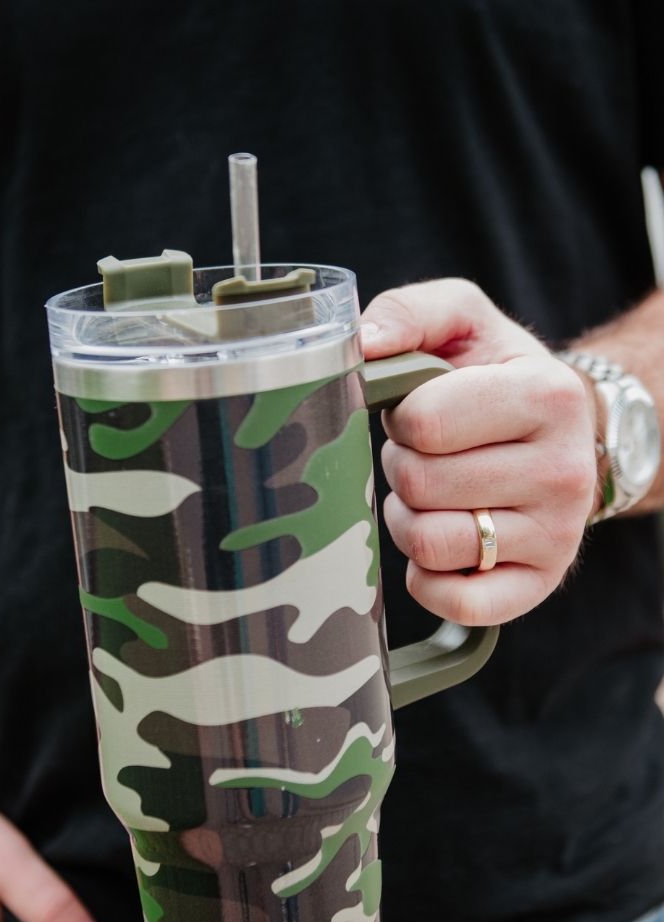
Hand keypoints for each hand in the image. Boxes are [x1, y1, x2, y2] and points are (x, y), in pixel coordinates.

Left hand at [361, 279, 597, 625]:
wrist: (562, 434)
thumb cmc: (497, 376)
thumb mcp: (465, 322)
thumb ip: (409, 312)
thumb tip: (361, 344)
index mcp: (548, 394)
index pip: (424, 422)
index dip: (401, 418)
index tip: (420, 414)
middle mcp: (564, 470)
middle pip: (420, 485)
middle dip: (403, 468)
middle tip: (426, 457)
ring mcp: (557, 535)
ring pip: (429, 544)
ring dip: (408, 521)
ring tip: (432, 497)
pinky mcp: (539, 585)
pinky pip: (457, 604)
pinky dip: (427, 580)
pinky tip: (439, 548)